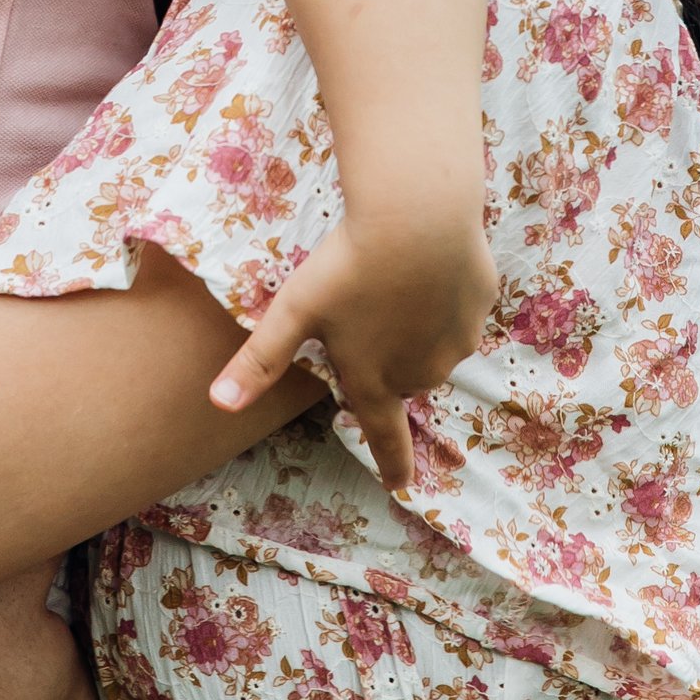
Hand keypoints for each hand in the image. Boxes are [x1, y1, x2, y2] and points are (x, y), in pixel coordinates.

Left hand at [208, 205, 496, 496]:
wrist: (417, 215)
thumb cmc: (348, 265)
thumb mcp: (295, 311)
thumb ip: (260, 360)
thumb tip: (219, 404)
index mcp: (375, 380)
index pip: (384, 436)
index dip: (391, 463)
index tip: (398, 484)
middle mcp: (421, 372)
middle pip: (401, 376)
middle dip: (386, 356)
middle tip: (367, 310)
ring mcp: (457, 341)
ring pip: (433, 343)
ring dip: (416, 325)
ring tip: (395, 281)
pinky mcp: (480, 306)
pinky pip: (458, 306)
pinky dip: (443, 292)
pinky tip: (427, 262)